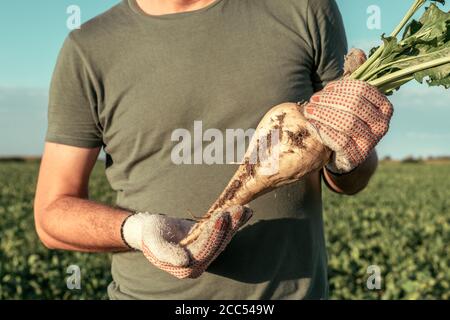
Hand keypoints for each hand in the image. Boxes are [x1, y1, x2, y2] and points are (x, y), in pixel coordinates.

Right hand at [121, 205, 251, 278]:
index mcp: (185, 267)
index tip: (222, 217)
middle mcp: (199, 263)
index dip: (214, 234)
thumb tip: (185, 261)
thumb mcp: (153, 241)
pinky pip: (223, 232)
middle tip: (238, 209)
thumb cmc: (150, 234)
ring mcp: (206, 253)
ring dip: (235, 223)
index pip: (204, 250)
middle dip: (229, 227)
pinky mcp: (210, 242)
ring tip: (244, 208)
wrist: (151, 230)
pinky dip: (235, 222)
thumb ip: (166, 253)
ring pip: (224, 238)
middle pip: (218, 244)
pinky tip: (246, 212)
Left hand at [303, 79, 392, 172]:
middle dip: (330, 101)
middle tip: (313, 100)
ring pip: (347, 122)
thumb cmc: (346, 120)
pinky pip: (339, 140)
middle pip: (354, 105)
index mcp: (384, 107)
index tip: (326, 89)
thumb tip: (357, 51)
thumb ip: (353, 77)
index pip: (362, 90)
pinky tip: (312, 124)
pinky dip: (324, 130)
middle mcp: (382, 125)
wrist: (344, 154)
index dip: (341, 87)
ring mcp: (370, 142)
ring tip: (309, 110)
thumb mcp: (350, 99)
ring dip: (324, 114)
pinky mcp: (356, 156)